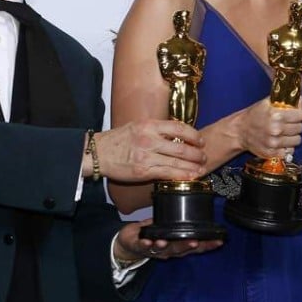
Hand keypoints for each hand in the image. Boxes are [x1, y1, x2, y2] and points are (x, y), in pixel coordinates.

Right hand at [91, 119, 206, 181]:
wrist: (97, 153)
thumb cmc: (117, 140)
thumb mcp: (137, 125)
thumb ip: (156, 128)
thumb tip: (177, 132)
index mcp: (149, 125)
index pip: (179, 127)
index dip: (193, 135)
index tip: (201, 140)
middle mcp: (149, 139)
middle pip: (181, 147)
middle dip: (196, 153)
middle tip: (204, 156)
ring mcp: (146, 156)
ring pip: (176, 162)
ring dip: (192, 166)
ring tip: (201, 168)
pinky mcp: (142, 171)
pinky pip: (166, 174)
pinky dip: (180, 175)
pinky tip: (189, 176)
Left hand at [115, 220, 222, 261]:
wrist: (130, 242)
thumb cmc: (153, 234)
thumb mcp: (170, 228)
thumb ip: (181, 221)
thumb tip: (196, 204)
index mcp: (178, 244)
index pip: (195, 247)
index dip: (207, 245)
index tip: (218, 241)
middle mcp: (168, 250)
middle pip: (180, 250)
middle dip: (187, 246)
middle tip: (195, 242)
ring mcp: (154, 250)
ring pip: (162, 249)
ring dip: (165, 246)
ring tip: (166, 241)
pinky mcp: (139, 246)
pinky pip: (143, 246)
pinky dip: (145, 244)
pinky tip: (148, 241)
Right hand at [235, 97, 301, 159]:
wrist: (240, 131)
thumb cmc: (254, 115)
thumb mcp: (268, 102)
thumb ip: (286, 101)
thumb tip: (301, 102)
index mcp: (276, 115)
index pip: (301, 115)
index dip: (301, 115)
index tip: (299, 115)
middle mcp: (276, 129)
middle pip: (300, 128)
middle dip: (297, 125)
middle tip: (291, 124)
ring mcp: (274, 143)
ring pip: (297, 140)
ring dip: (294, 137)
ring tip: (286, 133)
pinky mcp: (272, 153)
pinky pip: (290, 151)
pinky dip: (288, 147)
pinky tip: (282, 142)